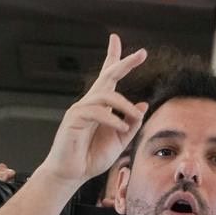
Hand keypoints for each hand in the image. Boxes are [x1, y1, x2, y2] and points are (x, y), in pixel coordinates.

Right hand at [35, 34, 148, 189]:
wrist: (71, 174)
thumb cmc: (91, 158)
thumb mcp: (119, 141)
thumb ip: (131, 124)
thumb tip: (143, 105)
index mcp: (101, 106)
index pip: (107, 77)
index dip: (113, 58)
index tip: (116, 39)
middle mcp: (90, 103)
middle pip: (107, 76)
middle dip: (124, 62)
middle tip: (141, 54)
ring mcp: (80, 109)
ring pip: (106, 95)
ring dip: (125, 105)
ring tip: (133, 118)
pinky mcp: (74, 119)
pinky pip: (97, 112)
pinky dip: (113, 119)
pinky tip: (120, 127)